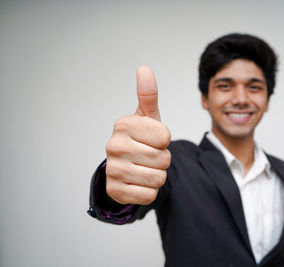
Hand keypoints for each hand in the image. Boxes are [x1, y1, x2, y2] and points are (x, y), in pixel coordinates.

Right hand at [105, 66, 170, 204]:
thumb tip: (144, 68)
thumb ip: (148, 95)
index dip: (164, 140)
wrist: (124, 165)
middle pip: (164, 159)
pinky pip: (149, 195)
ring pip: (158, 178)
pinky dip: (149, 191)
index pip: (165, 137)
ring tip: (144, 167)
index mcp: (123, 125)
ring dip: (157, 175)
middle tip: (149, 155)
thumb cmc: (141, 138)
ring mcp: (113, 170)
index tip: (152, 139)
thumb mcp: (147, 117)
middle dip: (162, 159)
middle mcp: (113, 146)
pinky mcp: (115, 191)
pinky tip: (138, 182)